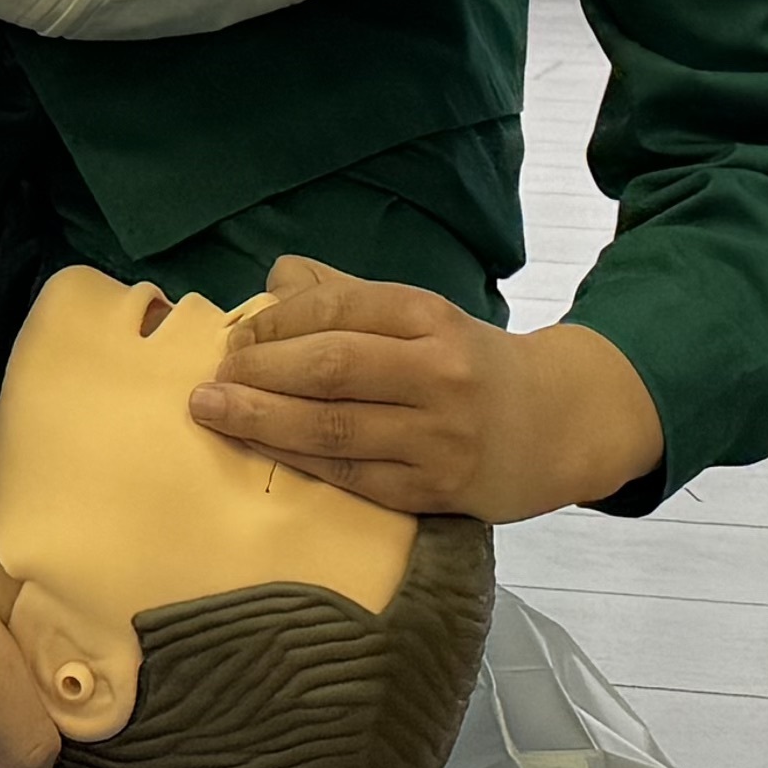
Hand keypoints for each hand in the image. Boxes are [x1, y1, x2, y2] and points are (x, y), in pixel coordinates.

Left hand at [189, 262, 665, 522]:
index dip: (278, 321)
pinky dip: (299, 463)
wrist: (555, 426)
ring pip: (334, 428)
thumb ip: (349, 294)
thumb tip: (276, 276)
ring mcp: (438, 437)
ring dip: (262, 420)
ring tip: (212, 412)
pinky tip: (261, 451)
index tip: (237, 336)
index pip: (341, 307)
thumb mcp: (424, 316)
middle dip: (259, 371)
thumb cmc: (471, 364)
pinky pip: (352, 477)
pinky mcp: (434, 491)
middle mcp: (440, 373)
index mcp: (434, 317)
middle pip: (331, 367)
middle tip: (211, 378)